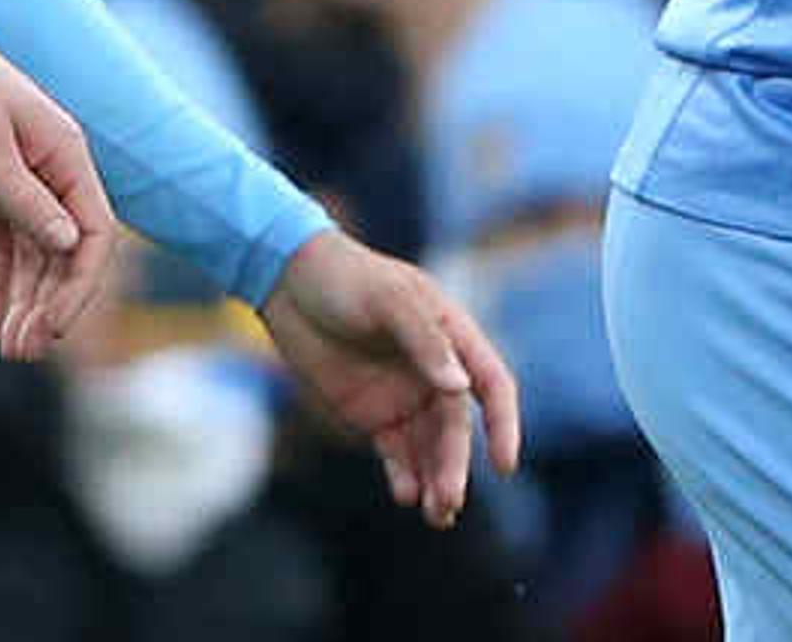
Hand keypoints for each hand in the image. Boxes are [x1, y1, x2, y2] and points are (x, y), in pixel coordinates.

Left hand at [0, 9, 118, 360]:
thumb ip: (27, 202)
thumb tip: (72, 248)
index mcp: (67, 157)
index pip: (94, 235)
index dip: (79, 287)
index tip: (53, 327)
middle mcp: (50, 175)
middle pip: (62, 256)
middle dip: (46, 306)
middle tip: (21, 352)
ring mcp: (15, 184)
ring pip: (29, 259)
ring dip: (21, 303)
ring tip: (4, 349)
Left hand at [257, 231, 524, 525]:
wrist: (287, 282)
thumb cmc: (344, 277)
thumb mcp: (387, 299)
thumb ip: (424, 341)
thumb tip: (459, 388)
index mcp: (452, 336)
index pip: (492, 385)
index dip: (503, 424)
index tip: (504, 464)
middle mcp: (435, 371)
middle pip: (456, 428)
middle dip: (456, 465)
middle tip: (449, 500)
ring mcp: (404, 396)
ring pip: (431, 448)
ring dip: (437, 480)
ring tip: (435, 513)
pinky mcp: (372, 415)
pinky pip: (397, 454)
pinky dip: (404, 476)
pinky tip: (406, 494)